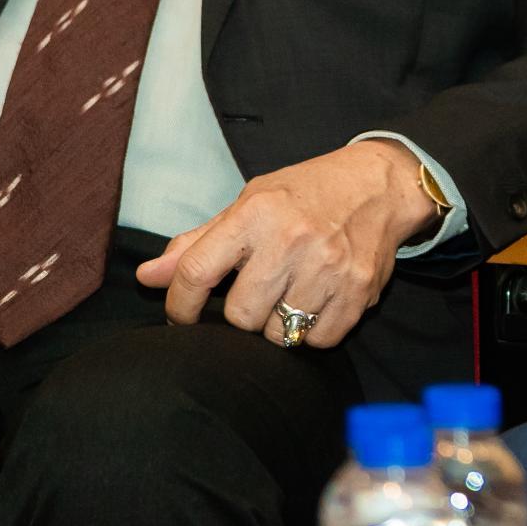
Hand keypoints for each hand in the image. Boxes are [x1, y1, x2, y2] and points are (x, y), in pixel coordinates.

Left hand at [133, 140, 439, 348]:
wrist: (380, 184)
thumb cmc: (306, 194)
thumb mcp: (249, 203)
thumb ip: (198, 243)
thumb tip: (147, 277)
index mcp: (256, 213)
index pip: (195, 274)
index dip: (179, 306)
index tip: (182, 315)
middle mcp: (292, 239)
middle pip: (239, 316)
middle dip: (241, 314)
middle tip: (256, 294)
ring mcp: (329, 267)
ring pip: (279, 334)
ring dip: (278, 325)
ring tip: (289, 297)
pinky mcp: (359, 291)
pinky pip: (318, 341)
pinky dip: (312, 332)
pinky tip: (317, 304)